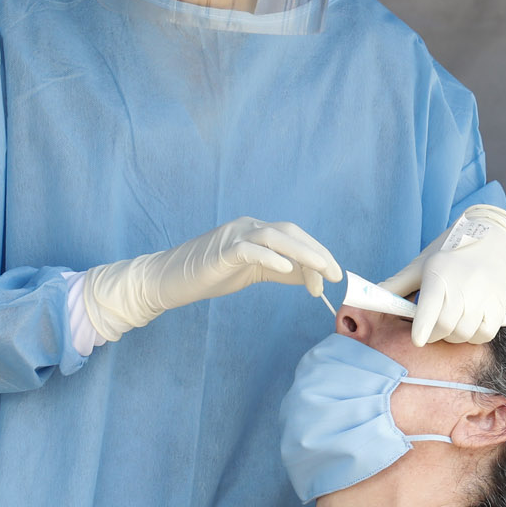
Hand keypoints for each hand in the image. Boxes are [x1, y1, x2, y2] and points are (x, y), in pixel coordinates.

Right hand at [83, 217, 341, 342]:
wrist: (170, 279)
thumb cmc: (212, 274)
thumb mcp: (254, 271)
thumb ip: (281, 270)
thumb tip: (312, 277)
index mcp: (257, 231)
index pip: (295, 236)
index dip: (317, 254)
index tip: (332, 277)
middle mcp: (248, 227)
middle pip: (290, 232)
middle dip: (317, 252)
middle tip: (335, 275)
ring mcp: (233, 237)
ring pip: (275, 237)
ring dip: (302, 253)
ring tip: (321, 271)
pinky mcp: (220, 252)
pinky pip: (249, 249)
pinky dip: (269, 256)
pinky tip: (285, 267)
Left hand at [378, 205, 505, 346]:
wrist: (494, 239)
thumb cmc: (452, 253)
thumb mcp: (423, 264)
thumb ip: (398, 284)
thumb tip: (371, 297)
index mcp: (439, 273)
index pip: (430, 310)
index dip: (422, 330)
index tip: (417, 340)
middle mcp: (464, 286)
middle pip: (445, 327)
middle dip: (434, 334)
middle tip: (431, 328)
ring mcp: (484, 296)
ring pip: (464, 333)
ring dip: (453, 335)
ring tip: (450, 323)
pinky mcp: (500, 305)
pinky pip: (484, 334)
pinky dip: (473, 335)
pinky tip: (468, 323)